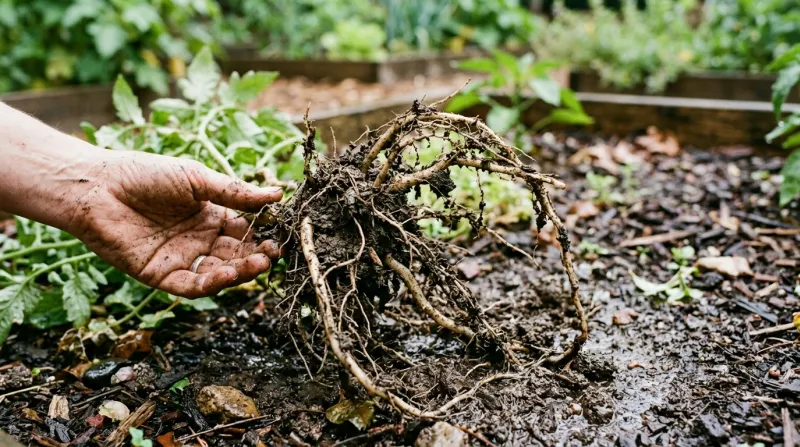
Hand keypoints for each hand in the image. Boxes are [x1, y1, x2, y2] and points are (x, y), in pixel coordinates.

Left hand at [66, 151, 282, 297]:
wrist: (97, 187)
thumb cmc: (144, 174)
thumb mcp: (197, 179)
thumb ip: (236, 192)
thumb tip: (278, 193)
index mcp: (210, 216)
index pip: (245, 230)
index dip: (264, 232)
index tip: (282, 232)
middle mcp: (199, 240)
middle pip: (237, 254)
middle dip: (258, 255)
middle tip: (275, 253)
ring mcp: (181, 259)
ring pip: (219, 272)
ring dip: (241, 271)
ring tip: (259, 263)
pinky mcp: (160, 276)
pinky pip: (192, 285)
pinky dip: (212, 282)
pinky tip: (229, 273)